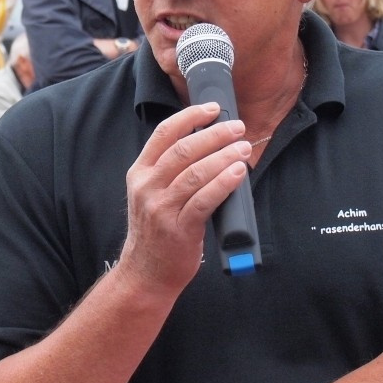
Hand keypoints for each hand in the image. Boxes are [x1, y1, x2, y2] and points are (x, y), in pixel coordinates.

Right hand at [118, 103, 250, 293]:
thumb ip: (169, 171)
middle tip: (237, 128)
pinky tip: (238, 172)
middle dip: (214, 134)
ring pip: (196, 172)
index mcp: (139, 173)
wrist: (145, 273)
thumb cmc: (154, 232)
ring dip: (224, 156)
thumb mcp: (150, 194)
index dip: (190, 117)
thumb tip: (207, 146)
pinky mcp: (179, 228)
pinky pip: (204, 199)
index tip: (212, 109)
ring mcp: (161, 208)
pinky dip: (224, 182)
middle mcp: (146, 187)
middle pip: (183, 150)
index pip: (163, 134)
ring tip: (243, 148)